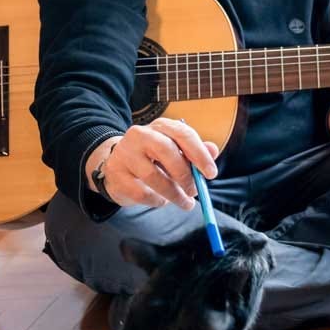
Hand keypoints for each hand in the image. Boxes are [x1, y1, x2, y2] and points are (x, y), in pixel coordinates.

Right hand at [86, 118, 219, 209]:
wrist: (118, 167)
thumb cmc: (154, 159)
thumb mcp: (176, 152)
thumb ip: (195, 152)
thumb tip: (213, 150)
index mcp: (161, 126)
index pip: (183, 134)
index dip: (199, 154)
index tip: (211, 174)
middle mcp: (141, 134)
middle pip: (166, 151)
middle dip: (185, 175)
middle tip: (195, 192)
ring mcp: (125, 153)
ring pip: (153, 176)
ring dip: (173, 194)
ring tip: (184, 203)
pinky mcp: (116, 173)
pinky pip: (141, 192)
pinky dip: (156, 201)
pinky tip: (161, 201)